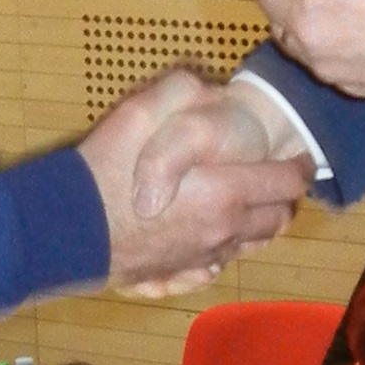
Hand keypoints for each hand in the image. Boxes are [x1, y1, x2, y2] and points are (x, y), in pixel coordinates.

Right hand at [78, 72, 308, 299]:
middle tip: (278, 179)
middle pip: (276, 219)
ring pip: (251, 245)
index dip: (298, 168)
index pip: (284, 183)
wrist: (65, 232)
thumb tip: (211, 89)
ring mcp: (201, 259)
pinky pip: (218, 265)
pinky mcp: (178, 275)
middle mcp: (223, 232)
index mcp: (225, 193)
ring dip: (259, 225)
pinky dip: (227, 249)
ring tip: (252, 205)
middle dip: (283, 197)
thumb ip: (183, 92)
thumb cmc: (104, 172)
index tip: (299, 157)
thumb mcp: (140, 113)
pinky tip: (215, 236)